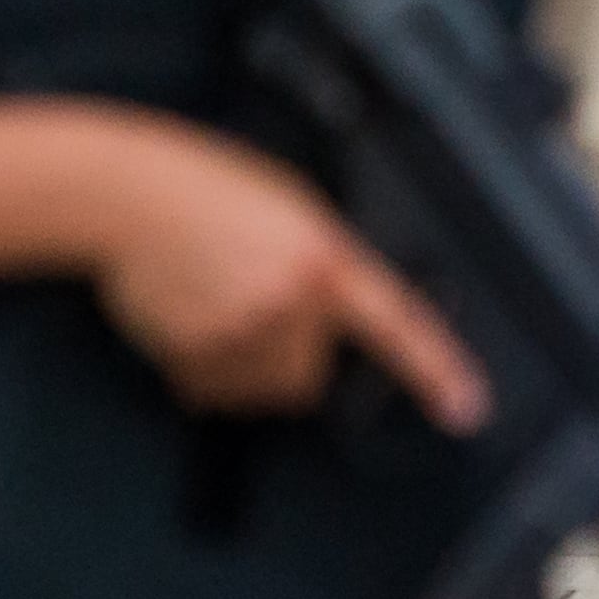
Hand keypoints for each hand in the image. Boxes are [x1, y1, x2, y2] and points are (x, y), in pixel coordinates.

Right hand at [82, 112, 486, 429]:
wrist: (130, 196)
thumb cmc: (208, 189)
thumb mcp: (292, 208)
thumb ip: (323, 265)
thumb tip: (331, 323)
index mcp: (324, 258)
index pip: (395, 324)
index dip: (436, 370)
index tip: (467, 410)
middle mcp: (289, 302)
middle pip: (307, 378)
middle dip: (288, 358)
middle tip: (255, 309)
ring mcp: (241, 332)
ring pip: (258, 389)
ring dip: (242, 366)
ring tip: (216, 305)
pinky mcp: (193, 354)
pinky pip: (210, 391)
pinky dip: (201, 370)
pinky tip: (190, 318)